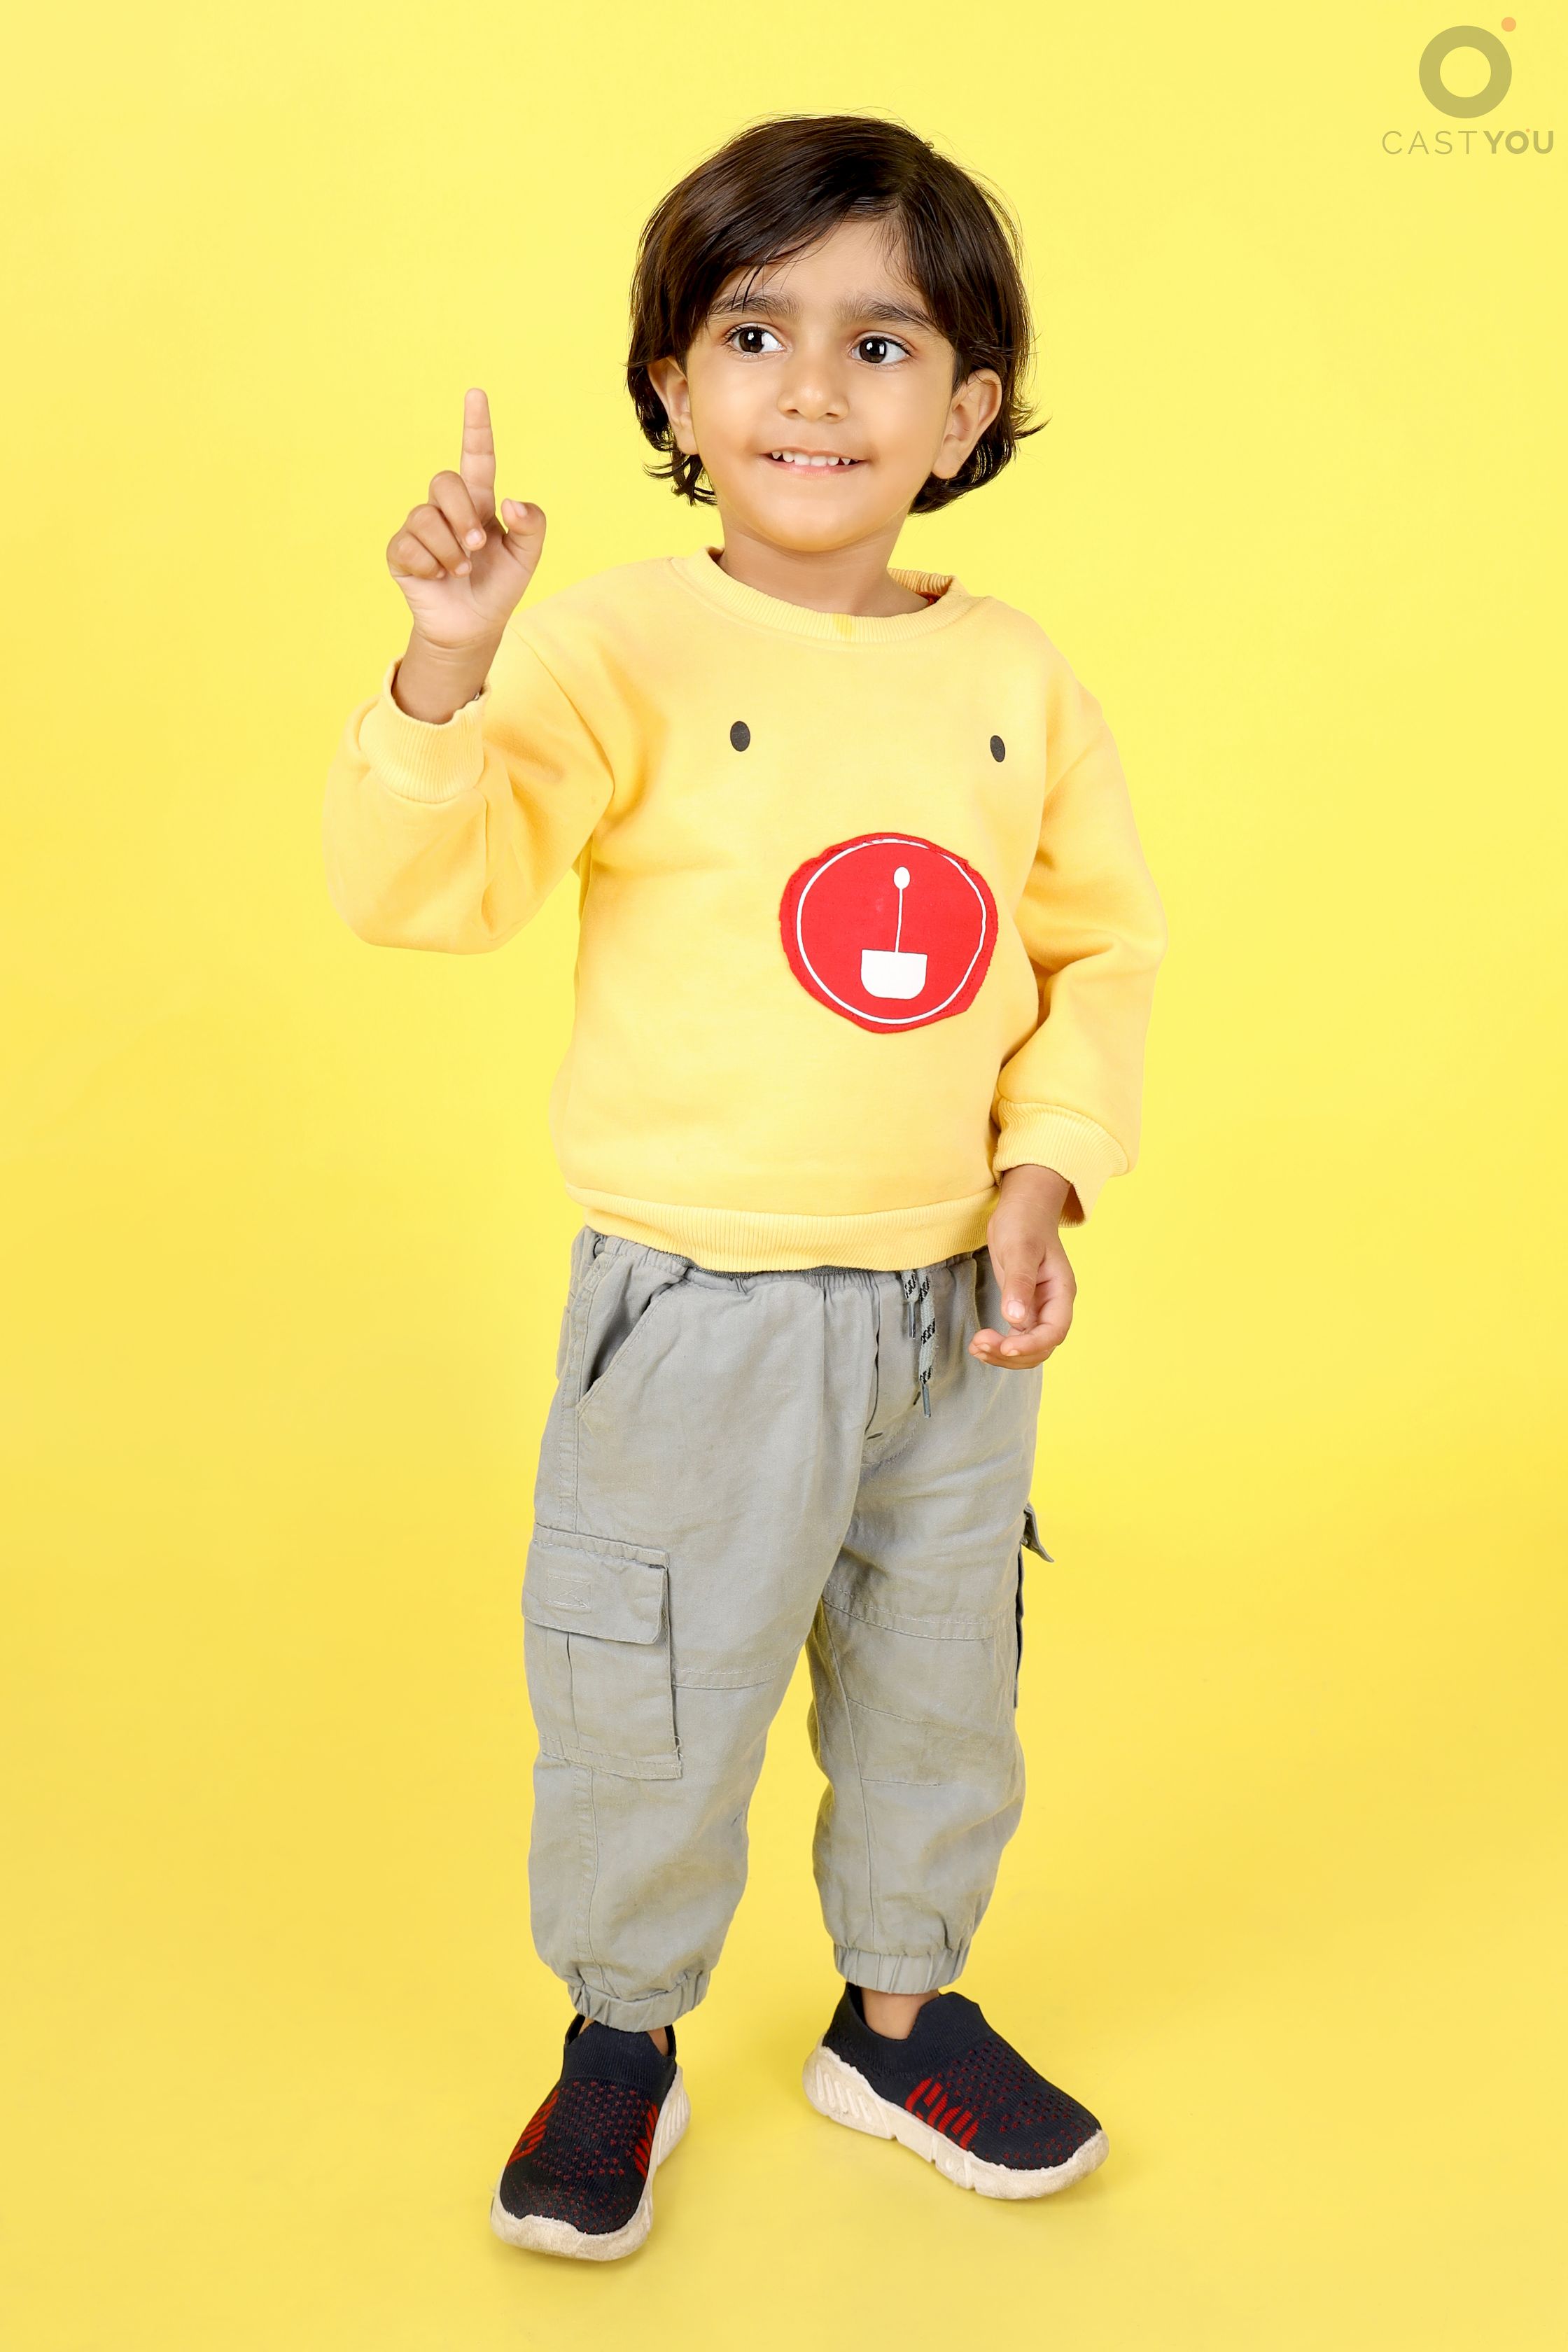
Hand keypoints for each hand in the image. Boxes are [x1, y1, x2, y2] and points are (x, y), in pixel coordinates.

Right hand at [384, 387, 546, 652]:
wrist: (474, 627)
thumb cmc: (499, 586)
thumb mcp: (527, 557)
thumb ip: (532, 525)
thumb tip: (510, 501)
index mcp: (479, 502)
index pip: (476, 457)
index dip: (476, 427)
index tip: (476, 395)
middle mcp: (446, 508)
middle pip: (444, 482)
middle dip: (462, 515)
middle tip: (477, 546)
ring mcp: (420, 529)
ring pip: (424, 517)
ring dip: (449, 549)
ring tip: (460, 570)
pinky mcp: (401, 552)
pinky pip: (408, 545)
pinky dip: (429, 565)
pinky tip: (439, 578)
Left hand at [970, 1164, 1076, 1370]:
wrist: (1023, 1209)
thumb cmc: (1024, 1223)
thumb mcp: (1019, 1249)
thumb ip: (1019, 1284)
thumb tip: (1014, 1319)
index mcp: (1061, 1292)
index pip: (1053, 1331)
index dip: (1031, 1345)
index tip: (1005, 1347)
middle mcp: (1053, 1305)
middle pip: (1041, 1346)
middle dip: (1012, 1353)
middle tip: (980, 1344)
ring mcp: (1039, 1309)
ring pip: (1028, 1347)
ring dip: (1003, 1354)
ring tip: (976, 1347)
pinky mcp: (1023, 1308)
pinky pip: (1016, 1337)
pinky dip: (999, 1344)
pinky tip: (980, 1343)